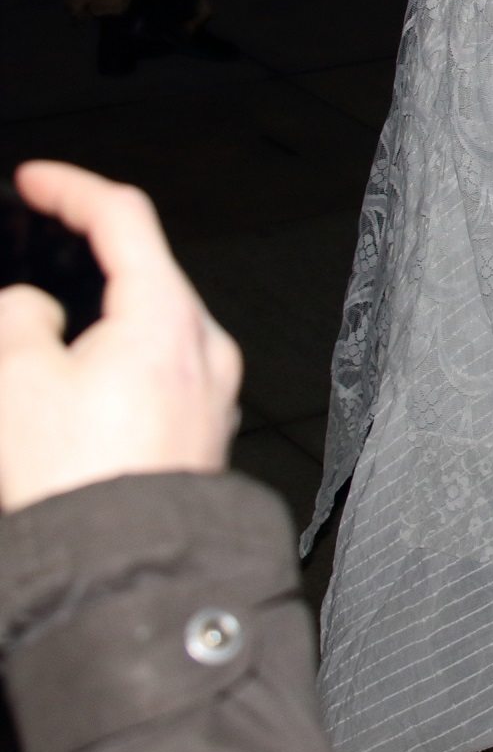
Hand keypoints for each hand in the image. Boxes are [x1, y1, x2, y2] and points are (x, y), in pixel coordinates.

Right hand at [0, 163, 241, 511]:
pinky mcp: (203, 431)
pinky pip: (158, 376)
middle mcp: (205, 348)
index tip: (35, 182)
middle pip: (144, 275)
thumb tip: (33, 307)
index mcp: (167, 318)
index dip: (72, 189)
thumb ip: (19, 319)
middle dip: (83, 266)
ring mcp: (213, 392)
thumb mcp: (14, 380)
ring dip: (96, 327)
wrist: (123, 569)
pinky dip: (114, 368)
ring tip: (39, 355)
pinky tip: (74, 402)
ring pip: (149, 331)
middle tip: (32, 262)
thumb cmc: (79, 482)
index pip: (125, 218)